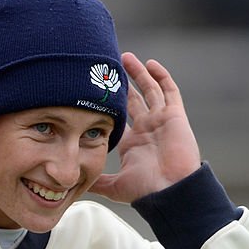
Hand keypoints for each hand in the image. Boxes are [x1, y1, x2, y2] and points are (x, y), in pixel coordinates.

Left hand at [89, 52, 201, 202]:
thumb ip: (97, 181)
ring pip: (149, 90)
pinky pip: (169, 91)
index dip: (107, 104)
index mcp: (132, 143)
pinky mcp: (175, 116)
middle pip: (133, 99)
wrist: (171, 191)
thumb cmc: (145, 190)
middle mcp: (146, 128)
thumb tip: (73, 184)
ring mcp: (161, 120)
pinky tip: (150, 63)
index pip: (118, 117)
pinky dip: (161, 76)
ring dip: (138, 73)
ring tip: (124, 57)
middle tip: (107, 67)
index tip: (91, 89)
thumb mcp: (114, 186)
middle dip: (122, 84)